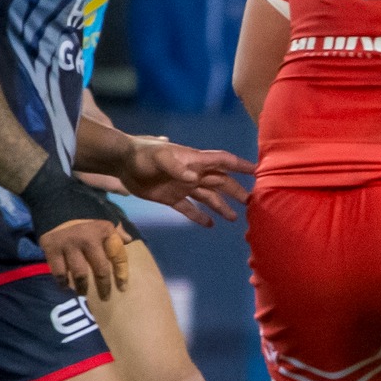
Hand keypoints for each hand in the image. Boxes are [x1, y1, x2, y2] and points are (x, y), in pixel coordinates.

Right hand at [42, 218, 127, 299]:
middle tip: (105, 296)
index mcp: (105, 231)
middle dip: (104, 286)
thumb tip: (129, 240)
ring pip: (79, 273)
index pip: (118, 256)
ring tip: (83, 292)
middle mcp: (88, 239)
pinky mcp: (51, 248)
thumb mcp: (104, 216)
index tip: (123, 287)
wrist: (54, 200)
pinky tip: (65, 286)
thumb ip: (116, 230)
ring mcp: (69, 244)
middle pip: (100, 269)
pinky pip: (58, 271)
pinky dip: (62, 281)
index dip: (122, 274)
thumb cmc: (84, 211)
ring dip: (82, 286)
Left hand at [120, 139, 254, 226]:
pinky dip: (199, 216)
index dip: (241, 165)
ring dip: (222, 206)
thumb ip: (176, 167)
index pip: (223, 162)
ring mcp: (183, 187)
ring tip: (235, 218)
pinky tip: (210, 225)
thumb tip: (193, 178)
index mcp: (195, 161)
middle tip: (252, 202)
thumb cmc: (142, 155)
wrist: (121, 162)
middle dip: (237, 191)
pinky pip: (189, 209)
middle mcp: (194, 174)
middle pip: (221, 182)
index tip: (259, 171)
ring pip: (208, 197)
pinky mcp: (171, 198)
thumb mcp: (158, 157)